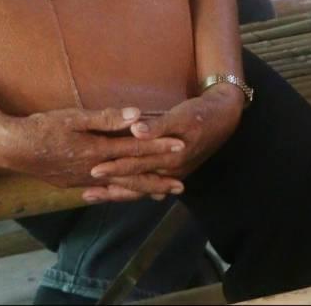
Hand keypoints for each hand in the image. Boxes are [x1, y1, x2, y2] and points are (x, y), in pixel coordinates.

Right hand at [0, 107, 185, 202]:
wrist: (12, 148)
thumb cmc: (43, 127)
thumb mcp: (75, 117)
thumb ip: (106, 118)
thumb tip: (137, 115)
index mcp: (97, 151)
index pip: (135, 149)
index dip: (159, 147)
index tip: (180, 147)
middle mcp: (94, 170)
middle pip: (132, 177)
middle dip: (157, 181)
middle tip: (180, 187)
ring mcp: (83, 180)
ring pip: (118, 187)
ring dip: (140, 190)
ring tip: (158, 194)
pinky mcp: (73, 183)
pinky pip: (103, 190)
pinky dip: (118, 192)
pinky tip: (123, 194)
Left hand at [88, 88, 244, 200]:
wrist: (224, 119)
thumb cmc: (200, 113)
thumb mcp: (181, 115)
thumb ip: (158, 125)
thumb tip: (136, 130)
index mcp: (170, 157)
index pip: (136, 166)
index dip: (115, 168)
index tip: (93, 170)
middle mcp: (170, 171)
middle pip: (135, 183)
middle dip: (110, 187)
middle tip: (85, 191)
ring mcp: (172, 175)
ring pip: (140, 189)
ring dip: (117, 193)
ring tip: (93, 196)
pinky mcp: (173, 173)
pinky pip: (148, 186)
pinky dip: (131, 190)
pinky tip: (119, 193)